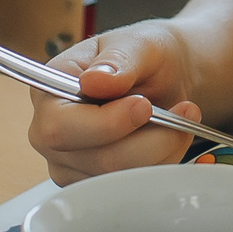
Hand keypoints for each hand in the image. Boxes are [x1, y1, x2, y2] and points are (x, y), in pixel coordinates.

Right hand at [27, 25, 206, 185]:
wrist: (164, 76)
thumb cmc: (142, 55)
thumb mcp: (137, 44)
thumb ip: (117, 61)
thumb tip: (93, 82)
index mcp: (48, 92)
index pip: (60, 128)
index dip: (106, 124)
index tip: (144, 106)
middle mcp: (51, 135)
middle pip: (98, 160)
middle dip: (150, 140)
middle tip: (184, 110)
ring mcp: (72, 165)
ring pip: (122, 179)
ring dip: (164, 151)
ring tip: (182, 118)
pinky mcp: (97, 183)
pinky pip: (135, 188)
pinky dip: (165, 164)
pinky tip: (175, 139)